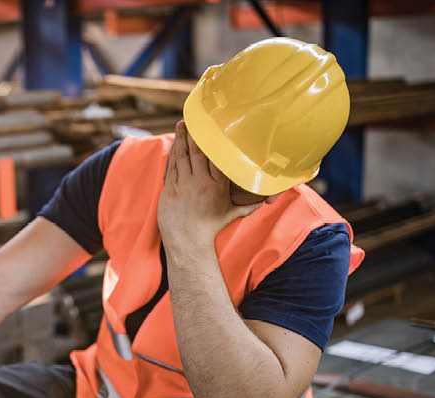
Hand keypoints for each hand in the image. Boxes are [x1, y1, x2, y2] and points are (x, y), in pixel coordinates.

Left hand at [157, 121, 262, 252]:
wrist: (188, 242)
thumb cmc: (210, 228)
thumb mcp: (231, 215)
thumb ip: (248, 206)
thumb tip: (265, 203)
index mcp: (217, 185)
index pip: (215, 157)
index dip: (212, 141)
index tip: (212, 128)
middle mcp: (200, 182)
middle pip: (197, 151)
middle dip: (194, 133)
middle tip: (192, 118)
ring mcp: (183, 185)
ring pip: (182, 155)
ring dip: (181, 138)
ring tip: (181, 123)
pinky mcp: (169, 189)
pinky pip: (171, 166)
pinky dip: (172, 153)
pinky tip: (174, 143)